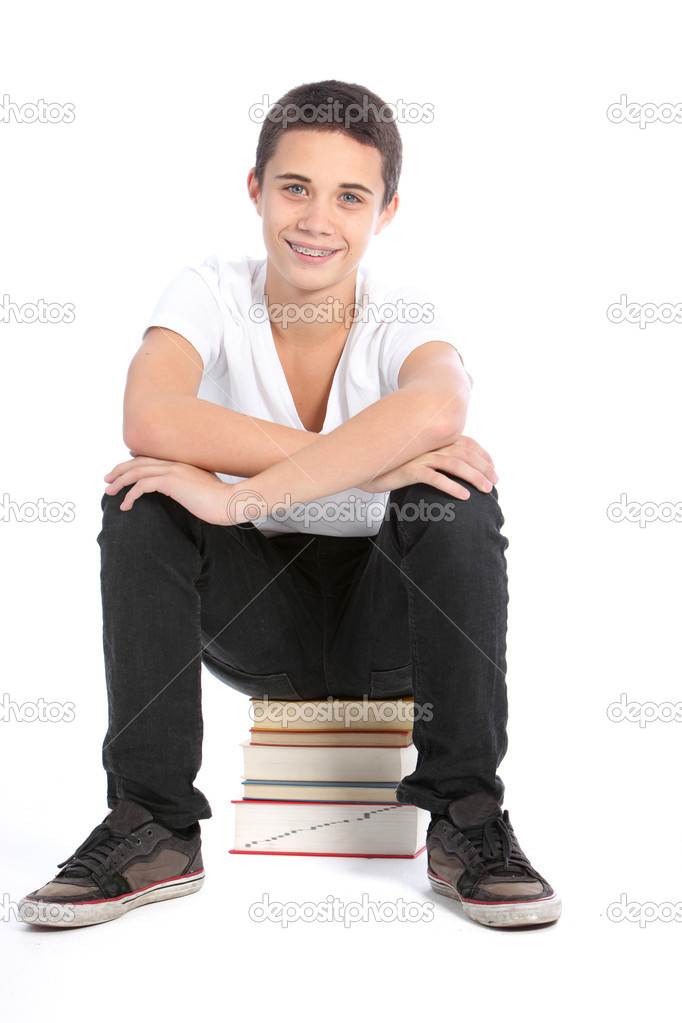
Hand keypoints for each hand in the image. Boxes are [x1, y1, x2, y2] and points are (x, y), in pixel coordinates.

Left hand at [103, 456, 228, 523]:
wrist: (230, 502)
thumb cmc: (220, 500)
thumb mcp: (202, 489)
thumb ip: (189, 485)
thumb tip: (181, 491)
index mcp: (181, 463)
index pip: (150, 458)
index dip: (133, 462)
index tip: (122, 469)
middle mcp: (174, 462)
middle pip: (138, 462)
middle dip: (120, 471)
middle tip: (107, 480)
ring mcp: (172, 470)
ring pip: (136, 472)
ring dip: (120, 482)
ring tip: (110, 492)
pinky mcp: (171, 482)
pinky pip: (142, 486)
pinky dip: (130, 495)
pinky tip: (126, 506)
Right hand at [358, 435, 497, 500]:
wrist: (363, 466)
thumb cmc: (392, 464)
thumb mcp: (416, 457)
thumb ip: (434, 456)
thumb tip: (454, 464)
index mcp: (432, 439)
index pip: (465, 442)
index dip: (482, 454)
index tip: (493, 467)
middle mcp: (429, 444)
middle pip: (465, 453)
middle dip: (483, 467)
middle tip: (495, 482)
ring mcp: (420, 456)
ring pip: (455, 464)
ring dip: (474, 477)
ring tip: (486, 490)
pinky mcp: (410, 470)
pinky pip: (436, 478)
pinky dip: (452, 486)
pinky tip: (464, 496)